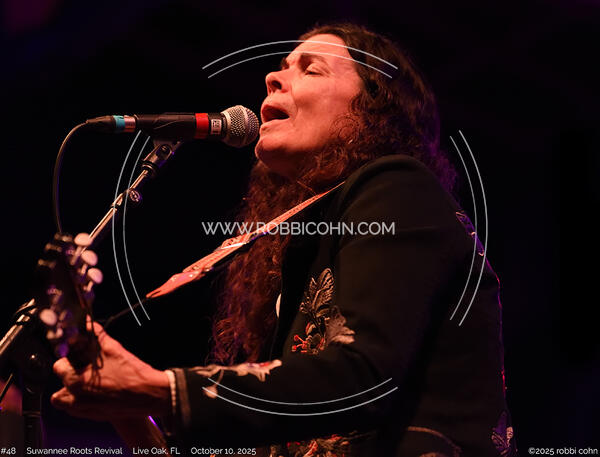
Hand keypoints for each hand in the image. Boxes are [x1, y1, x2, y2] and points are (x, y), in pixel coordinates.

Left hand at [51, 321, 170, 420]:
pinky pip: (79, 410)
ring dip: (73, 392)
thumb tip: (88, 323)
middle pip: (59, 388)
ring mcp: (84, 411)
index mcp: (76, 382)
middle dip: (69, 377)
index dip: (68, 358)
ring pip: (66, 402)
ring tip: (90, 381)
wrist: (149, 395)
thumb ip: (96, 335)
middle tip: (83, 369)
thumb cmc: (131, 374)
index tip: (78, 356)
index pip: (58, 367)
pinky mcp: (94, 417)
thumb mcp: (113, 349)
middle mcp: (76, 400)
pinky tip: (99, 390)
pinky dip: (84, 400)